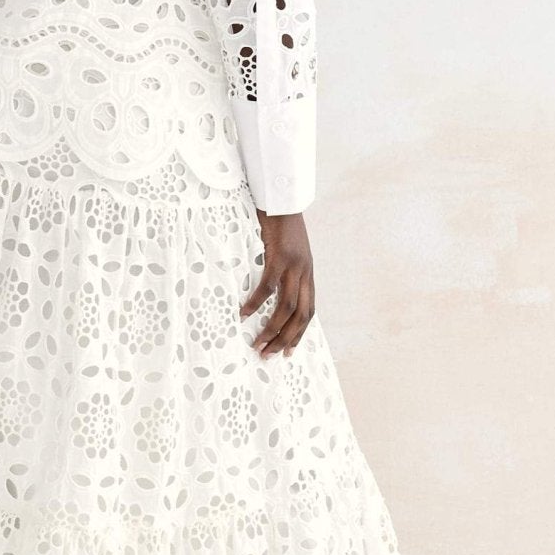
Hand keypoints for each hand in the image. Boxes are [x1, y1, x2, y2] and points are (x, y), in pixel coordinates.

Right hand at [240, 210, 314, 355]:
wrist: (283, 198)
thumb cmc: (282, 224)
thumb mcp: (291, 251)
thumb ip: (287, 270)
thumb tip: (275, 287)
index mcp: (308, 275)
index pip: (309, 313)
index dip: (299, 334)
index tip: (288, 353)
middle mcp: (305, 274)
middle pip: (300, 316)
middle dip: (285, 340)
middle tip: (269, 355)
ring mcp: (294, 266)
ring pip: (287, 307)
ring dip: (272, 329)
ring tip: (257, 343)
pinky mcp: (280, 257)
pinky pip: (268, 287)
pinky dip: (256, 303)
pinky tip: (244, 314)